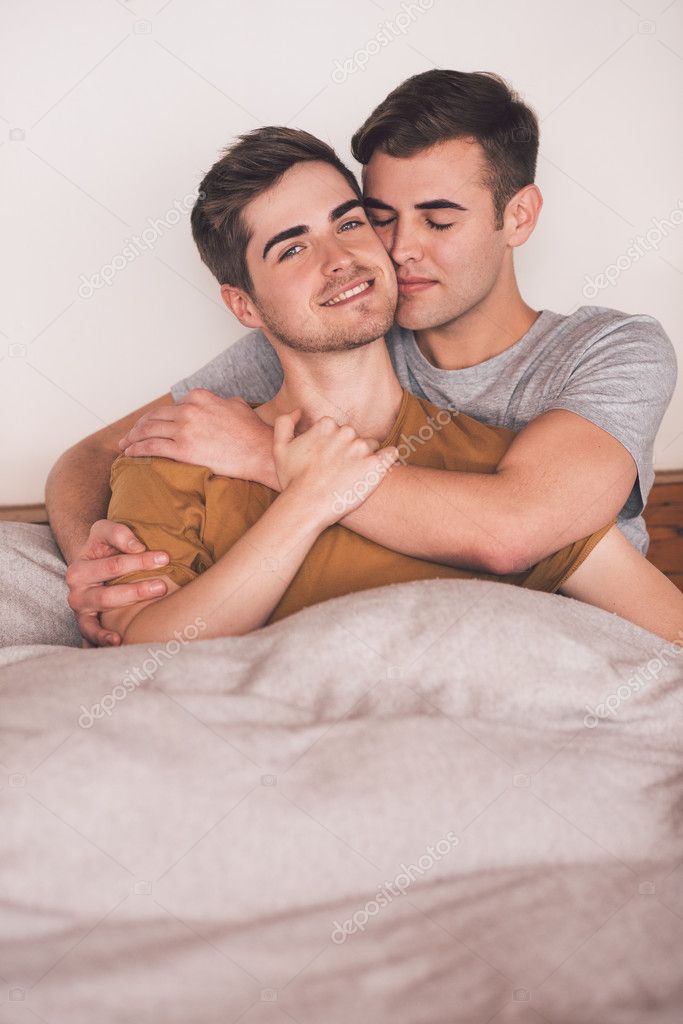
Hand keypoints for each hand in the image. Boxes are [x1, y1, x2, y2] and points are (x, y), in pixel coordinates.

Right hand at [66, 520, 170, 646]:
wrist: (89, 566)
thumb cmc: (102, 548)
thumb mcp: (105, 531)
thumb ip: (118, 533)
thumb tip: (137, 547)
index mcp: (80, 568)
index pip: (114, 565)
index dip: (141, 561)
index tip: (165, 559)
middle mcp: (76, 592)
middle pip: (109, 593)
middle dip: (137, 590)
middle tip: (163, 586)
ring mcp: (81, 610)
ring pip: (105, 610)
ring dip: (128, 608)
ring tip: (148, 608)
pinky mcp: (85, 624)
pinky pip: (90, 634)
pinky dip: (101, 639)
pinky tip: (118, 640)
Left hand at [117, 388, 277, 486]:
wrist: (261, 452)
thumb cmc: (253, 433)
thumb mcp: (237, 406)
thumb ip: (221, 402)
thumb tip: (218, 403)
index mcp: (199, 397)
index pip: (171, 406)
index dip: (157, 417)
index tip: (151, 425)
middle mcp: (189, 409)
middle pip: (154, 416)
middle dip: (138, 426)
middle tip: (129, 436)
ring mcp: (184, 428)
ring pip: (148, 430)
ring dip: (132, 437)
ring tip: (125, 445)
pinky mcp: (183, 448)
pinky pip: (151, 447)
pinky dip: (136, 449)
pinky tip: (129, 453)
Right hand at [273, 411, 398, 527]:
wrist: (306, 506)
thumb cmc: (292, 480)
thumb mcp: (279, 448)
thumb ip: (284, 422)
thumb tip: (299, 412)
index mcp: (326, 425)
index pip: (336, 428)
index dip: (332, 444)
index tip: (328, 459)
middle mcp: (346, 432)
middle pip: (354, 436)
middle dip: (349, 450)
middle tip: (339, 470)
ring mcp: (362, 449)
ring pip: (371, 446)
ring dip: (365, 456)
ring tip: (354, 476)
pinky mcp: (375, 466)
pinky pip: (392, 454)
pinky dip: (388, 459)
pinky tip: (380, 469)